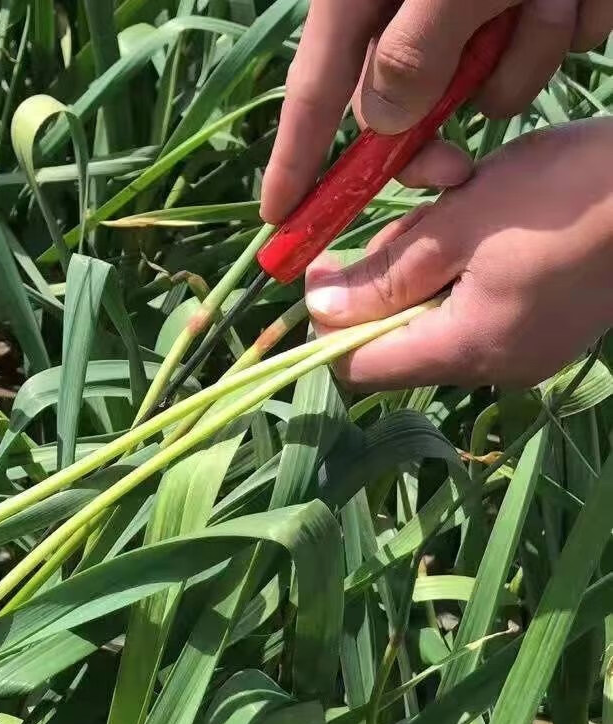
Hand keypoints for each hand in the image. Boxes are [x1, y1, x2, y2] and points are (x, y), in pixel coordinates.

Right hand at [261, 0, 612, 224]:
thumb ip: (412, 56)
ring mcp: (472, 9)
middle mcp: (411, 8)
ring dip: (527, 52)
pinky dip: (568, 21)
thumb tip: (384, 125)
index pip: (313, 94)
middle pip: (402, 106)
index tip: (277, 216)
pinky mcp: (529, 3)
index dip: (292, 162)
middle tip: (454, 172)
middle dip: (437, 131)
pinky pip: (545, 45)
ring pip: (488, 81)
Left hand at [305, 120, 612, 388]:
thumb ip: (384, 274)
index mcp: (465, 350)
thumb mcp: (458, 223)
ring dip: (423, 266)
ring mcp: (517, 356)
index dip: (326, 324)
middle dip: (385, 278)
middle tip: (416, 215)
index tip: (323, 269)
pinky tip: (480, 229)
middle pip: (393, 341)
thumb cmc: (563, 197)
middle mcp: (488, 369)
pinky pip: (466, 313)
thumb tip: (316, 311)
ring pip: (428, 321)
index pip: (358, 369)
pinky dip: (455, 273)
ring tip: (458, 208)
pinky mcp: (536, 335)